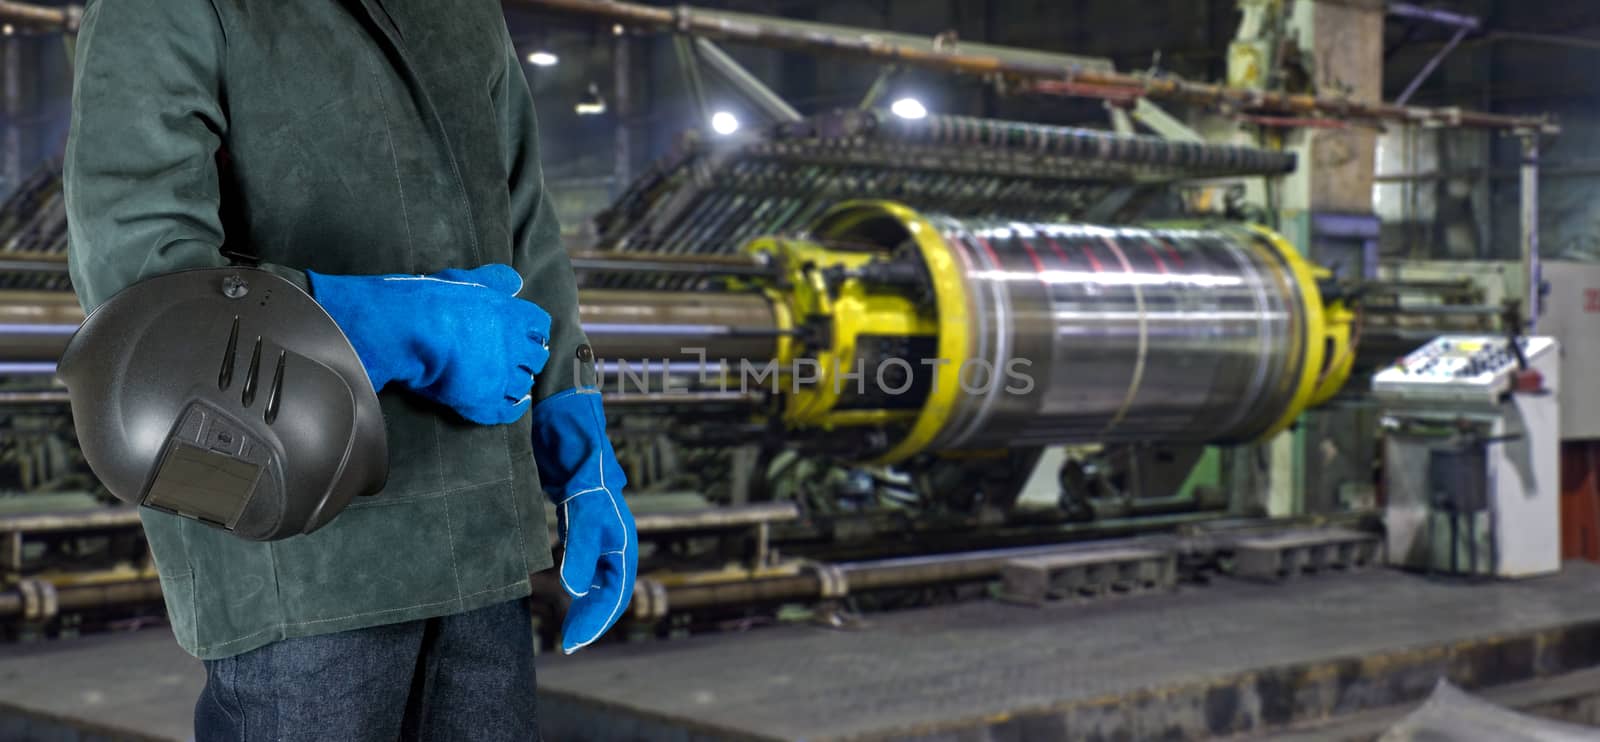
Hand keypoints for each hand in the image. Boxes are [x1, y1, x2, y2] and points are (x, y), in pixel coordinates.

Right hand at [308, 264, 550, 424]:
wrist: (408, 331)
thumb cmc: (430, 300)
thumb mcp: (464, 279)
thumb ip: (492, 280)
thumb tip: (514, 282)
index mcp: (512, 314)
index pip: (539, 325)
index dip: (533, 333)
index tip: (525, 336)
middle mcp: (513, 346)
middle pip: (536, 357)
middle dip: (528, 359)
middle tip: (516, 361)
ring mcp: (501, 375)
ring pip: (524, 384)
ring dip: (518, 384)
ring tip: (507, 382)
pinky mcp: (484, 401)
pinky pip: (507, 412)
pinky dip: (512, 410)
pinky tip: (512, 406)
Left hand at [531, 388, 636, 653]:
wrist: (574, 445)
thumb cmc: (585, 480)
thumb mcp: (583, 517)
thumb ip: (579, 554)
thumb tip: (574, 592)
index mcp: (623, 547)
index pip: (616, 596)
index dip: (596, 621)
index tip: (573, 642)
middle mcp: (616, 548)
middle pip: (610, 594)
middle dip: (591, 620)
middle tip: (568, 643)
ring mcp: (602, 541)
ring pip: (598, 583)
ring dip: (585, 606)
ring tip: (567, 627)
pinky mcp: (586, 533)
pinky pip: (586, 570)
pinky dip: (577, 587)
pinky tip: (564, 594)